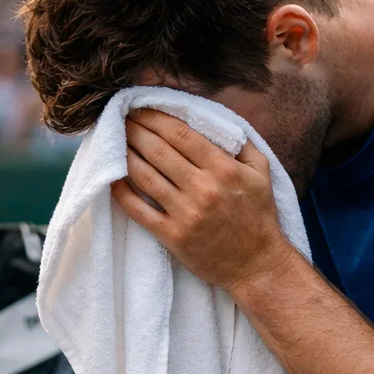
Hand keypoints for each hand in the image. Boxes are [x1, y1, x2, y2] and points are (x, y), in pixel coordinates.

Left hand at [110, 108, 298, 297]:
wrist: (257, 265)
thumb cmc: (259, 216)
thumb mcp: (262, 173)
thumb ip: (241, 142)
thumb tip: (214, 119)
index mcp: (223, 169)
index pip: (180, 134)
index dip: (154, 117)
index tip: (140, 108)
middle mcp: (202, 188)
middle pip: (158, 151)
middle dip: (135, 130)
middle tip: (120, 118)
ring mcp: (185, 214)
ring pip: (144, 176)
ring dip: (124, 155)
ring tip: (114, 141)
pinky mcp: (172, 236)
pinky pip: (139, 210)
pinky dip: (121, 192)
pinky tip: (111, 177)